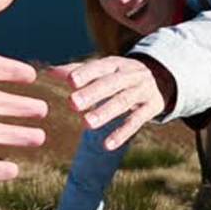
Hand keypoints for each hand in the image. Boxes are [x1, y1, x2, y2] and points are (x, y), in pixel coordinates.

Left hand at [49, 55, 175, 150]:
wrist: (163, 77)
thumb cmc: (122, 75)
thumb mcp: (104, 70)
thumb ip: (77, 71)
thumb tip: (47, 72)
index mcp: (115, 64)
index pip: (100, 67)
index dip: (86, 73)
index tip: (70, 81)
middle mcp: (130, 75)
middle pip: (111, 84)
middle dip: (92, 93)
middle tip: (72, 104)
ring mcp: (142, 91)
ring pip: (124, 102)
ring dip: (105, 112)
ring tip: (86, 124)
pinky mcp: (152, 108)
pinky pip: (136, 121)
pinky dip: (122, 134)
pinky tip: (106, 145)